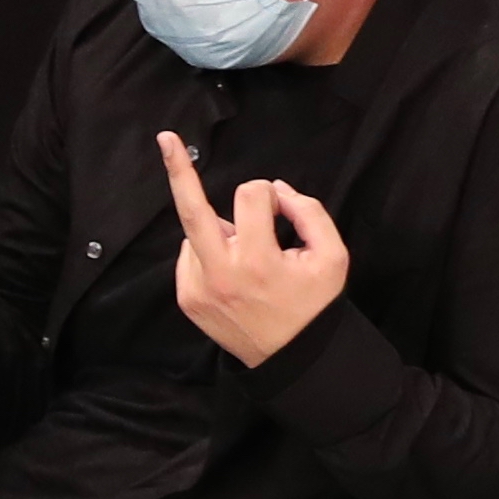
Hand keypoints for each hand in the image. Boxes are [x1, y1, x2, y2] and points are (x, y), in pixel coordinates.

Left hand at [162, 132, 351, 365]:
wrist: (291, 359)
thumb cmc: (313, 305)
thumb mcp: (332, 257)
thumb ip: (310, 212)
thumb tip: (277, 189)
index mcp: (257, 260)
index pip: (253, 195)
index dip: (271, 195)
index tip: (282, 208)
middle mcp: (220, 272)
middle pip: (191, 209)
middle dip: (178, 170)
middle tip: (166, 138)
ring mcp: (198, 286)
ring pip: (199, 231)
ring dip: (222, 230)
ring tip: (248, 260)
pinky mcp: (187, 298)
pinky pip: (190, 254)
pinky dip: (209, 250)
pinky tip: (232, 273)